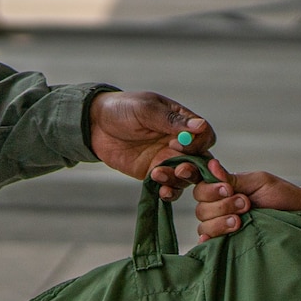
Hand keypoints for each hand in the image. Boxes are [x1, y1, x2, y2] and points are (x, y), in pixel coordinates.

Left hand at [91, 91, 212, 181]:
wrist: (94, 125)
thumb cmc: (122, 109)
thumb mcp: (146, 110)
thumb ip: (172, 121)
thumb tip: (201, 126)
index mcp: (182, 122)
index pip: (205, 136)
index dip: (198, 144)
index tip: (177, 143)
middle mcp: (179, 143)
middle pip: (201, 161)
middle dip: (194, 168)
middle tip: (179, 169)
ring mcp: (167, 160)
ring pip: (187, 177)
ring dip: (178, 180)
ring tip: (157, 174)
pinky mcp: (153, 173)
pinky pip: (169, 186)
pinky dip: (170, 192)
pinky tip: (162, 191)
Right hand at [177, 158, 300, 241]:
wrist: (298, 215)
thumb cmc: (280, 195)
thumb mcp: (258, 181)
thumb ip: (232, 178)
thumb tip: (211, 165)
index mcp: (223, 189)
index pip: (201, 187)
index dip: (208, 189)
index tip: (226, 188)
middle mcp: (219, 206)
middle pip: (200, 207)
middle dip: (223, 205)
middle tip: (246, 203)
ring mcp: (222, 225)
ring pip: (203, 224)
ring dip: (221, 221)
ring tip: (241, 220)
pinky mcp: (227, 241)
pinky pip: (207, 242)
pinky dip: (209, 240)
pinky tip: (217, 238)